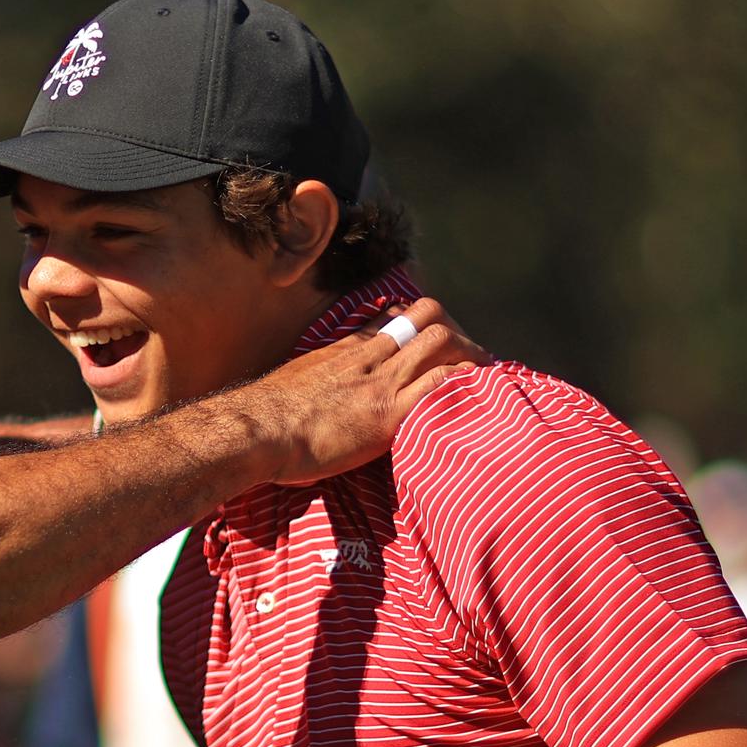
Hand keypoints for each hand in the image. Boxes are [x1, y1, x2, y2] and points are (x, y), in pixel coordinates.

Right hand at [237, 296, 478, 486]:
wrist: (258, 431)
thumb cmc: (266, 417)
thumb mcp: (296, 380)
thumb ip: (320, 375)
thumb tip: (321, 385)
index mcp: (346, 349)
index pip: (395, 316)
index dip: (422, 321)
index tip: (437, 335)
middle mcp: (370, 357)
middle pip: (426, 318)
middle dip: (456, 332)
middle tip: (473, 355)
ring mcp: (381, 383)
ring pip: (439, 344)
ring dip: (469, 355)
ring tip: (488, 372)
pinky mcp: (388, 414)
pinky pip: (439, 387)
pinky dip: (464, 385)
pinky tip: (479, 394)